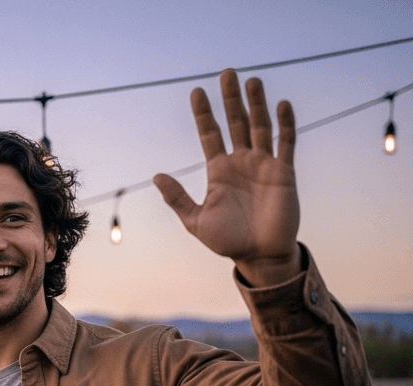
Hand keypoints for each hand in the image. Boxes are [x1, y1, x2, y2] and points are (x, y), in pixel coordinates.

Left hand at [153, 70, 301, 286]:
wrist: (258, 256)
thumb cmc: (227, 240)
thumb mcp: (195, 220)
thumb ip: (177, 198)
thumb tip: (157, 175)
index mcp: (219, 170)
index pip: (210, 134)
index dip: (203, 113)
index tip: (196, 92)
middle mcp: (241, 162)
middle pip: (235, 122)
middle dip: (230, 99)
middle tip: (226, 73)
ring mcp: (263, 165)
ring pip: (259, 126)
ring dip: (256, 104)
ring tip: (251, 81)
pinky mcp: (284, 173)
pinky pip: (285, 143)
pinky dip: (284, 124)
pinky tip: (280, 104)